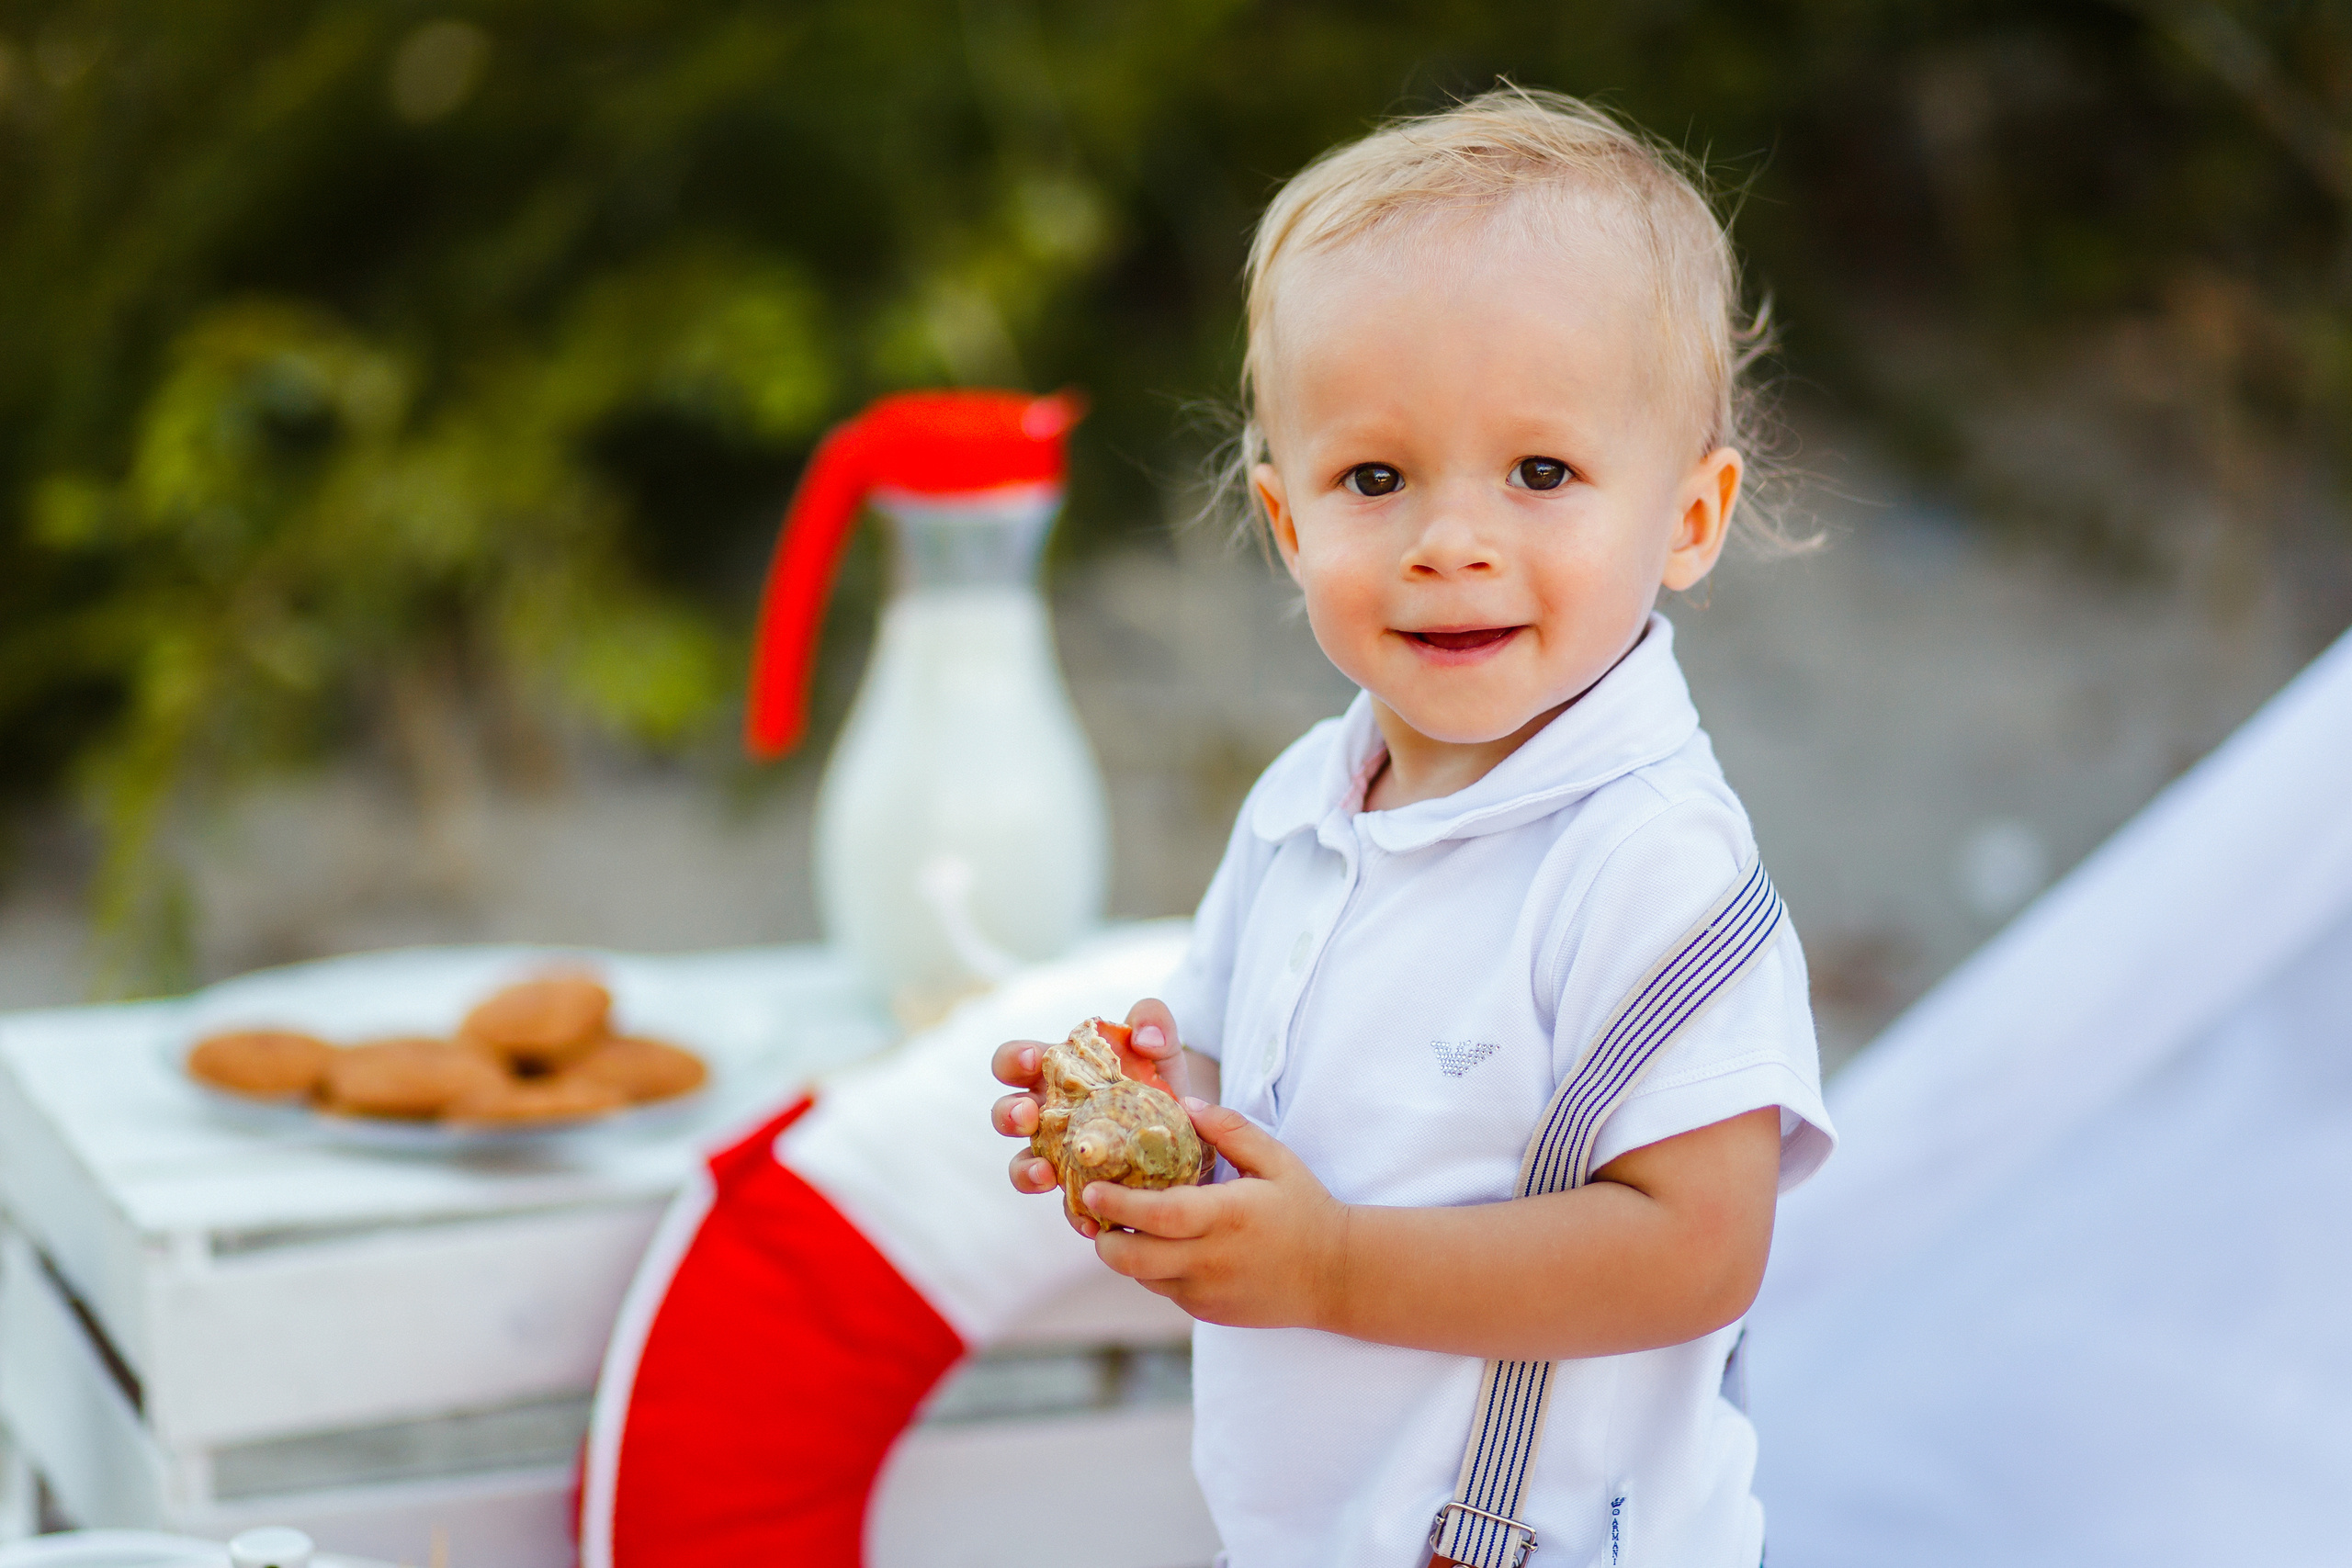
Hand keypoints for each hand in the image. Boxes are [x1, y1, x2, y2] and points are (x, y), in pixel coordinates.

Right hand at [990, 998, 1194, 1225]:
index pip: (1015, 1061)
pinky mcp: (1083, 1190)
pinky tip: (1090, 1220)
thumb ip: (1153, 1020)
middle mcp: (1047, 1115)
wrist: (1192, 1128)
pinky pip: (1069, 1207)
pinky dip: (1075, 1215)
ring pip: (1022, 1166)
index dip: (1013, 1060)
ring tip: (1044, 1174)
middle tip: (1029, 1117)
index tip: (1032, 1061)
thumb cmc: (1160, 1077)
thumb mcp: (1162, 1044)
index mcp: (1055, 1073)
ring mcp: (1059, 1156)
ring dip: (1025, 1170)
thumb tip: (1143, 1038)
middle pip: (1006, 1114)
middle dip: (1009, 1114)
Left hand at [1083, 1101, 1349, 1327]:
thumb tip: (1185, 1105)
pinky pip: (1165, 1291)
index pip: (1155, 1215)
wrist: (1337, 1275)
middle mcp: (1211, 1260)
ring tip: (1125, 1227)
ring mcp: (1207, 1292)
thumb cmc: (1306, 1210)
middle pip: (1132, 1260)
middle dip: (1103, 1239)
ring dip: (1126, 1255)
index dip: (1116, 1204)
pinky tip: (1164, 1247)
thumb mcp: (1276, 1160)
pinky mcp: (1208, 1312)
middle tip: (1094, 1214)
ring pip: (1143, 1278)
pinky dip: (1154, 1270)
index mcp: (1226, 1217)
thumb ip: (1230, 1129)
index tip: (1090, 1188)